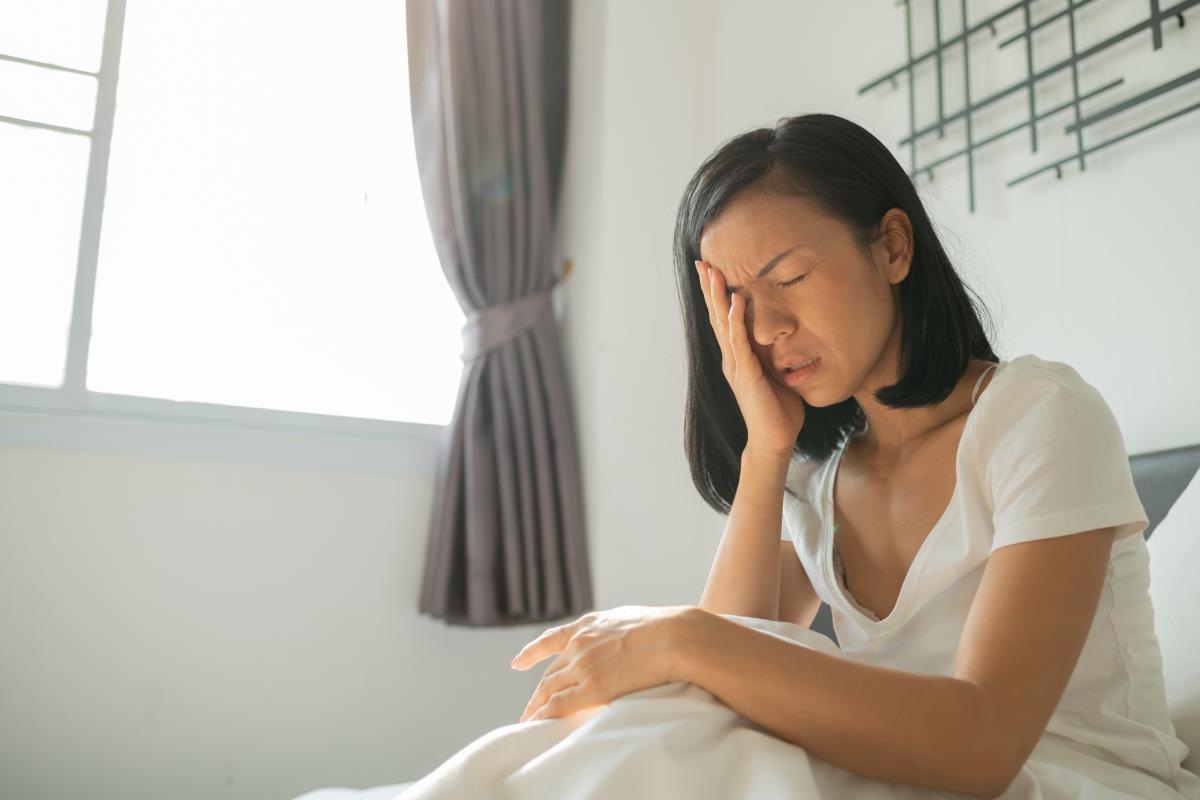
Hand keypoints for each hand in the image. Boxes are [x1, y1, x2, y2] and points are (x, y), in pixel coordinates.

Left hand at [511, 604, 692, 722]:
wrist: (673, 637)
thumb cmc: (664, 628)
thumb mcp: (629, 619)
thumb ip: (613, 631)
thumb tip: (620, 641)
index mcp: (588, 625)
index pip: (552, 640)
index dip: (532, 653)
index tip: (518, 662)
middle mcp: (580, 644)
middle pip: (550, 672)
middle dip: (538, 691)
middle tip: (530, 707)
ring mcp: (584, 666)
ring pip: (549, 690)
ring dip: (536, 707)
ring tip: (528, 721)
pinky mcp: (593, 688)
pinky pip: (559, 706)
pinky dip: (544, 715)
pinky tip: (537, 724)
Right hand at [694, 259, 806, 455]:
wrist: (775, 440)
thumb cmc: (779, 410)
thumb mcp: (776, 374)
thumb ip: (772, 355)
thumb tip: (783, 337)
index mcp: (737, 357)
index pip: (724, 319)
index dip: (716, 295)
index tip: (711, 270)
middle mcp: (732, 358)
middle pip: (716, 317)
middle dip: (709, 289)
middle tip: (701, 262)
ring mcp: (736, 366)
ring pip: (723, 325)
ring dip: (718, 298)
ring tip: (713, 273)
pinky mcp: (746, 375)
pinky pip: (740, 343)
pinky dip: (736, 322)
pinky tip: (736, 302)